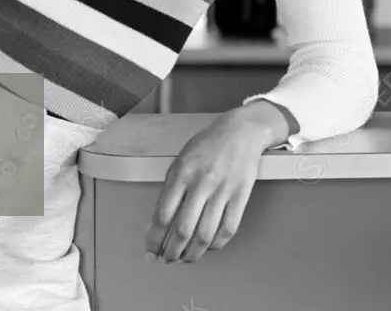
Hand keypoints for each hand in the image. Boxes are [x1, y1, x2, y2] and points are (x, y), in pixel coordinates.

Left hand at [144, 104, 283, 263]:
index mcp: (181, 172)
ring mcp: (222, 190)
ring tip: (186, 258)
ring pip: (205, 235)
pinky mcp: (240, 196)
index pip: (162, 215)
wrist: (240, 131)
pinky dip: (216, 245)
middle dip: (172, 252)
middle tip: (168, 259)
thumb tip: (159, 221)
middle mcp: (201, 182)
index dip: (154, 239)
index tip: (150, 252)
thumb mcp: (181, 159)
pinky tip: (209, 247)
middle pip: (183, 230)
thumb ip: (171, 187)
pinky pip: (227, 230)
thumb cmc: (208, 144)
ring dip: (193, 254)